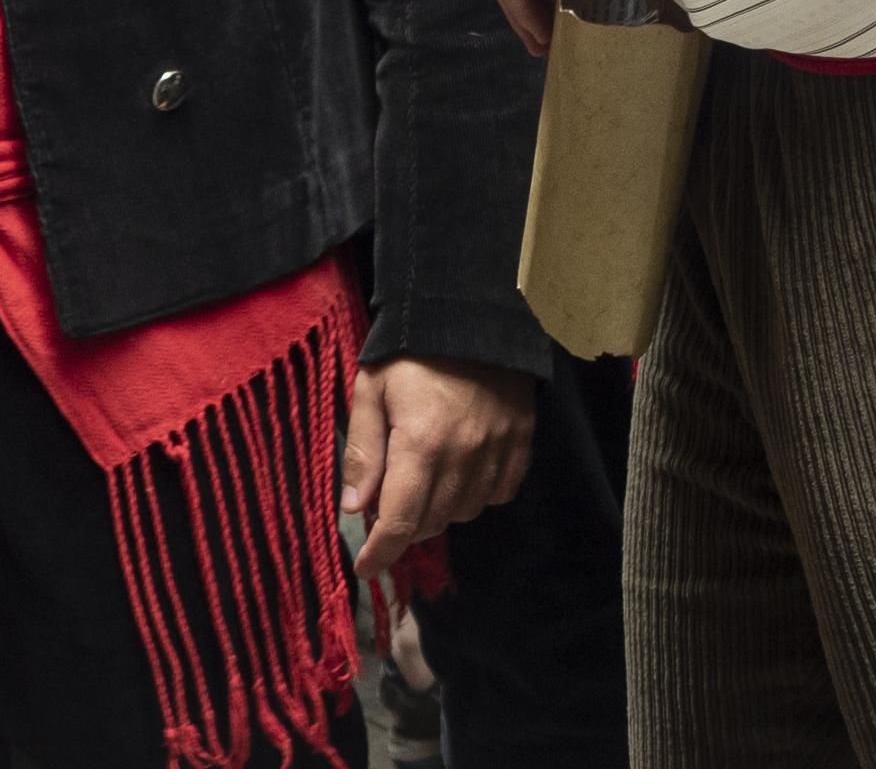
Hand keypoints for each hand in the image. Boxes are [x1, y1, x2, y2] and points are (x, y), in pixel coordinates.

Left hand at [342, 356, 533, 632]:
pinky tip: (463, 474)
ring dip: (440, 510)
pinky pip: (501, 491)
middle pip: (432, 521)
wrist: (472, 308)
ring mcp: (498, 447)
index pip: (399, 521)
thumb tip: (354, 509)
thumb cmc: (411, 350)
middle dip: (404, 525)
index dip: (380, 553)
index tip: (366, 567)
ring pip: (466, 511)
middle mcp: (463, 454)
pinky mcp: (522, 437)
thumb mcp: (371, 391)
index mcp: (420, 443)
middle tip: (389, 502)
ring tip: (426, 484)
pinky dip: (479, 494)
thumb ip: (362, 451)